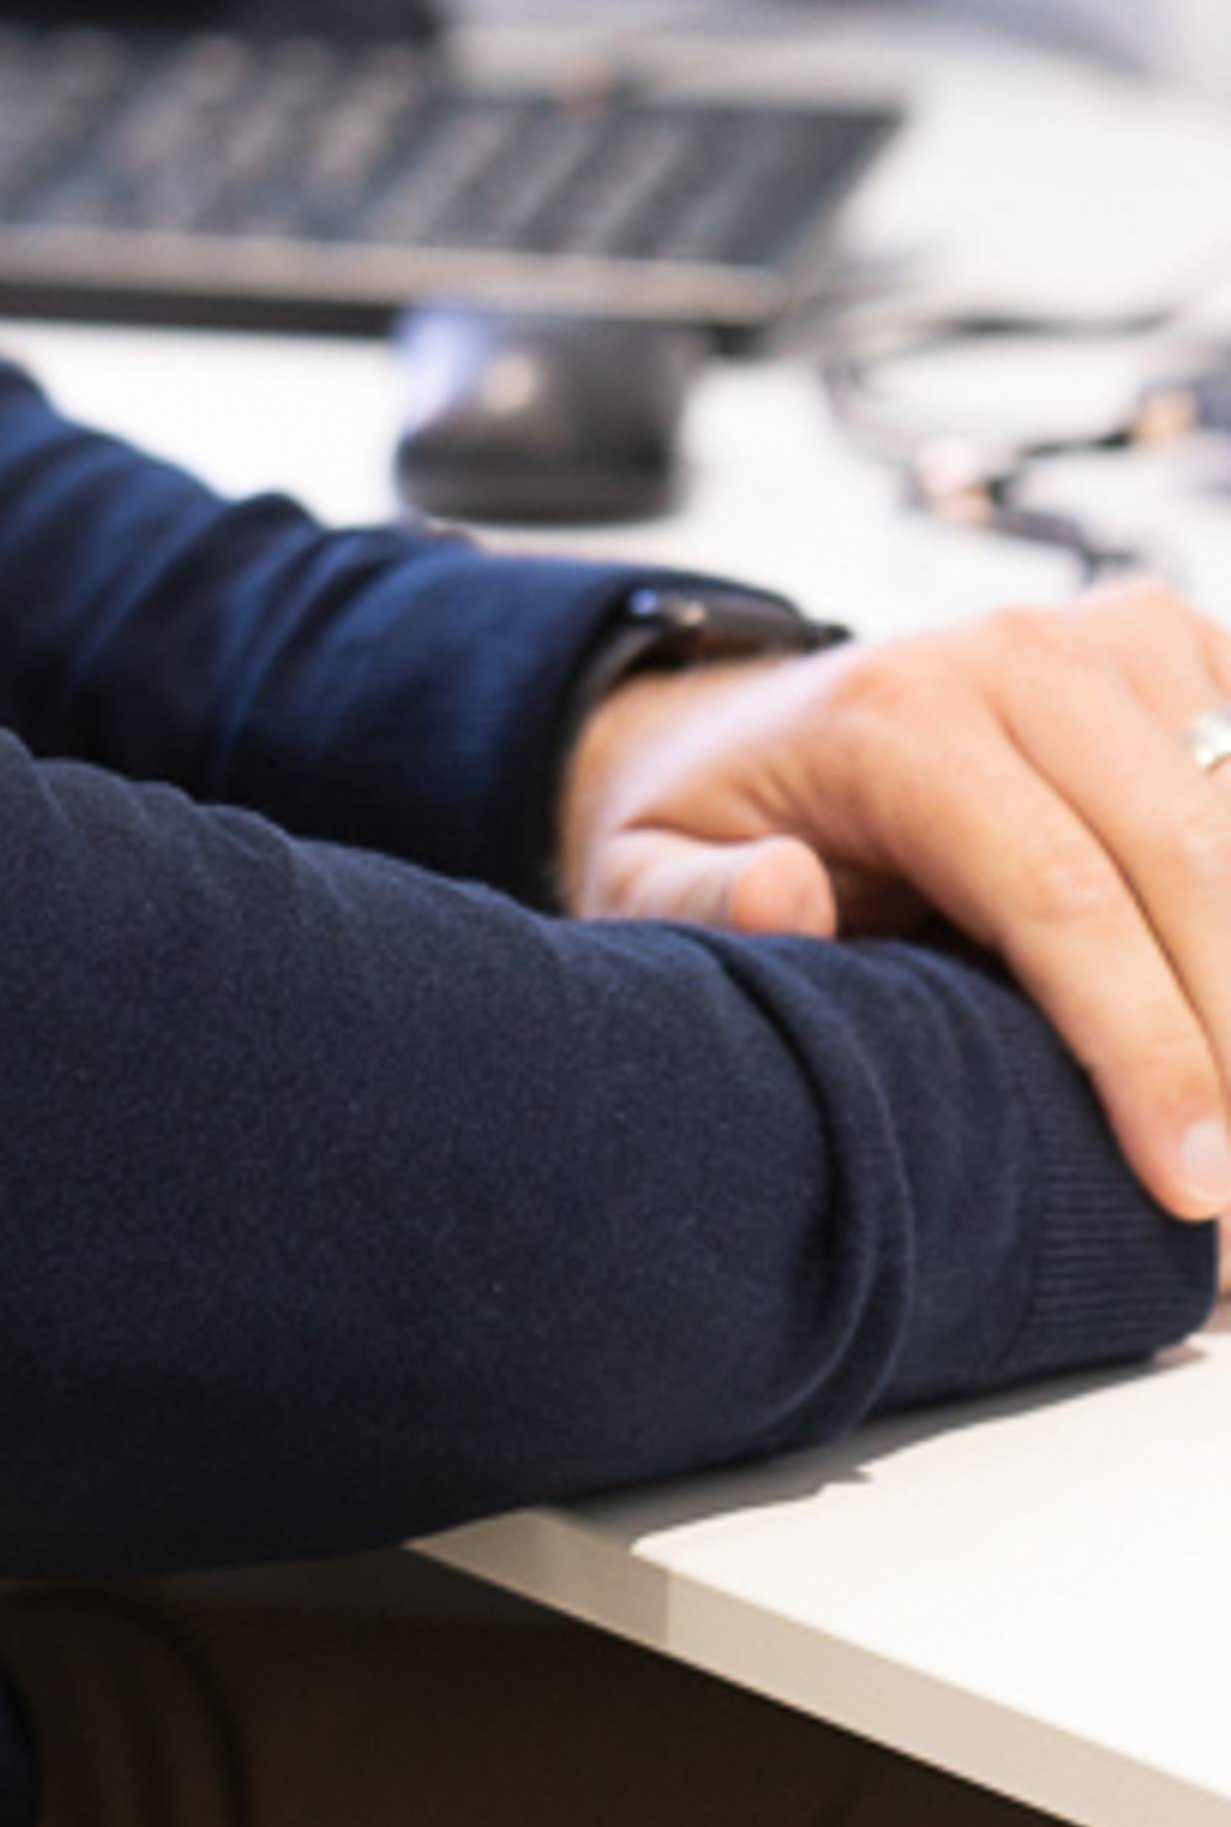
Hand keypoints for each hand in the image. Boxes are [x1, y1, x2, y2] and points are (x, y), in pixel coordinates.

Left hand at [557, 584, 1230, 1228]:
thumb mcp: (651, 875)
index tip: (1192, 1184)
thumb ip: (702, 901)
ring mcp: (1111, 642)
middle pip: (1186, 868)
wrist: (759, 709)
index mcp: (900, 716)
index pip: (1062, 897)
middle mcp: (1019, 657)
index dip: (1142, 1049)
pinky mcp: (1177, 651)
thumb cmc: (722, 820)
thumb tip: (784, 895)